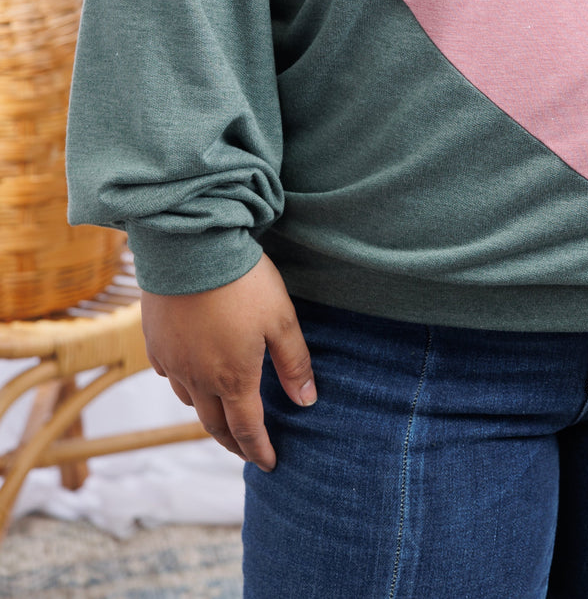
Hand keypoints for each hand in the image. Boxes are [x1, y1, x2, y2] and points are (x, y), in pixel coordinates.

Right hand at [140, 251, 315, 470]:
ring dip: (208, 414)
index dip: (259, 450)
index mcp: (233, 378)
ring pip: (190, 401)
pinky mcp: (154, 341)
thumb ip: (294, 363)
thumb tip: (307, 402)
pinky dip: (185, 384)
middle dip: (233, 442)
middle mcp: (198, 379)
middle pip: (215, 425)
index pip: (247, 429)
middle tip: (246, 450)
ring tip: (222, 413)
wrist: (191, 248)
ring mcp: (172, 361)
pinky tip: (193, 375)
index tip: (270, 464)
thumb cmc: (243, 282)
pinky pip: (170, 375)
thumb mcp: (281, 319)